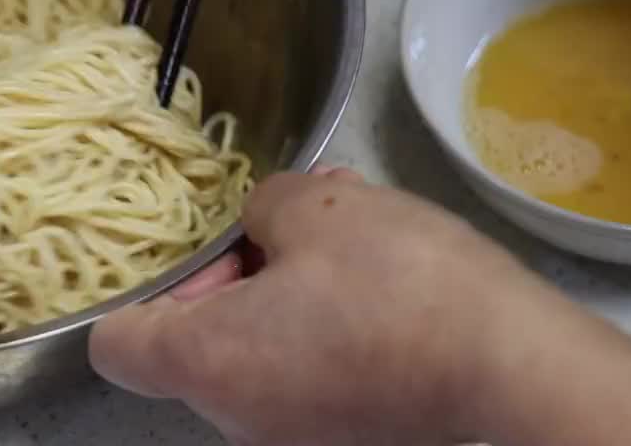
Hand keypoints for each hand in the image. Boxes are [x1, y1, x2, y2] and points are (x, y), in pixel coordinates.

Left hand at [88, 168, 630, 444]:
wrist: (515, 363)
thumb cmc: (402, 283)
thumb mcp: (315, 207)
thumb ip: (260, 207)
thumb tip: (263, 223)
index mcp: (208, 363)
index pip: (115, 344)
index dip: (144, 292)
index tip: (205, 254)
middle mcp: (237, 417)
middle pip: (191, 344)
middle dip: (233, 274)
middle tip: (288, 224)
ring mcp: (292, 436)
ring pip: (254, 351)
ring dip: (285, 288)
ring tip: (344, 235)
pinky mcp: (343, 437)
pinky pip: (301, 373)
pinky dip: (319, 326)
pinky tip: (372, 278)